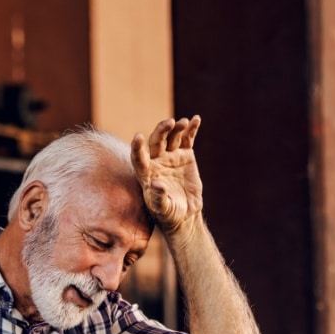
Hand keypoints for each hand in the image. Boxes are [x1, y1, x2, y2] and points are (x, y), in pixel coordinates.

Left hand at [132, 116, 203, 233]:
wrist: (184, 214)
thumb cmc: (168, 213)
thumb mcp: (163, 209)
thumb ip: (158, 197)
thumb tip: (156, 184)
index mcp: (146, 173)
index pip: (138, 157)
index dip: (137, 148)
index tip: (138, 137)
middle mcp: (156, 161)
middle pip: (156, 141)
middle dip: (161, 131)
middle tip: (170, 123)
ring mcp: (171, 156)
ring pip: (172, 137)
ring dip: (177, 128)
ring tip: (184, 122)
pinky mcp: (185, 155)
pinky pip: (187, 139)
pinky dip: (191, 129)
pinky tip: (196, 119)